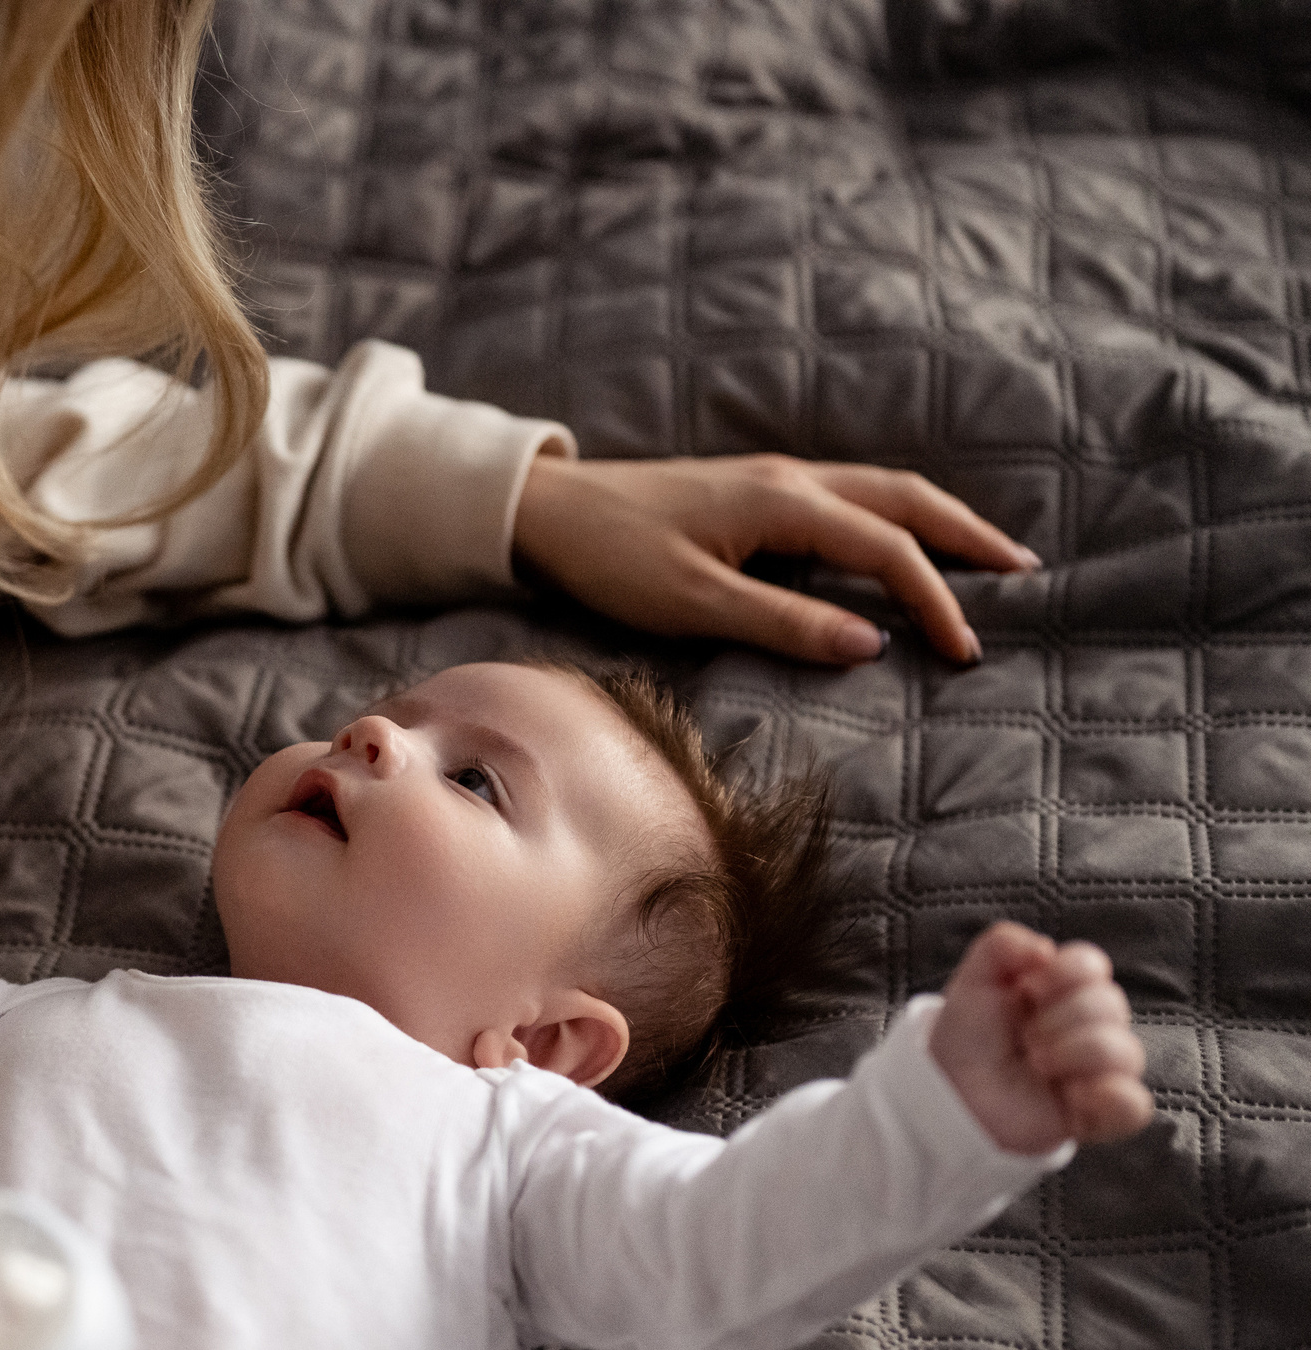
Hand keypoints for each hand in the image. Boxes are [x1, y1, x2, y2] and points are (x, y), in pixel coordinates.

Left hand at [512, 455, 1041, 665]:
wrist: (546, 510)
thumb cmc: (610, 557)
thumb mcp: (692, 602)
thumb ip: (782, 624)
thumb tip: (870, 645)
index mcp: (782, 503)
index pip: (886, 550)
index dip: (935, 599)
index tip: (966, 650)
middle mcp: (789, 480)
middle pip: (903, 499)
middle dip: (967, 536)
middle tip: (1023, 571)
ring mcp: (773, 479)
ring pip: (879, 490)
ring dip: (936, 520)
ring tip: (982, 554)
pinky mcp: (753, 490)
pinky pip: (848, 496)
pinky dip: (892, 516)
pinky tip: (899, 540)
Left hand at [931, 922, 1154, 1154]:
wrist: (953, 1095)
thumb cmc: (970, 1039)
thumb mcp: (973, 983)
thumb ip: (1001, 946)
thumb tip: (1044, 948)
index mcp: (1065, 991)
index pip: (1092, 965)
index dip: (1063, 973)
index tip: (1027, 988)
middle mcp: (1093, 1026)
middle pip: (1110, 1004)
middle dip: (1057, 1019)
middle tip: (1025, 1039)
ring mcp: (1101, 1070)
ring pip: (1127, 1051)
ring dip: (1072, 1055)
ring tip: (1037, 1066)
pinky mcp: (1102, 1113)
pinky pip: (1134, 1104)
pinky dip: (1108, 1097)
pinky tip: (1072, 1095)